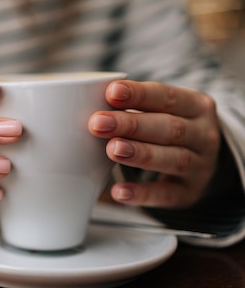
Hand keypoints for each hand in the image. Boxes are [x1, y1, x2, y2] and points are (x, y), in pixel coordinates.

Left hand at [88, 80, 220, 207]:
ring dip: (139, 154)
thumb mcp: (162, 111)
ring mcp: (200, 166)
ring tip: (111, 150)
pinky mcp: (188, 193)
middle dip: (131, 125)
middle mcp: (203, 135)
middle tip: (97, 124)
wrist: (202, 164)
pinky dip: (142, 194)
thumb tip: (84, 101)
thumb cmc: (168, 129)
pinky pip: (165, 195)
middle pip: (169, 127)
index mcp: (196, 106)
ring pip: (172, 159)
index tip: (111, 92)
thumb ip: (132, 106)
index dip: (139, 94)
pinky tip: (119, 192)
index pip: (167, 96)